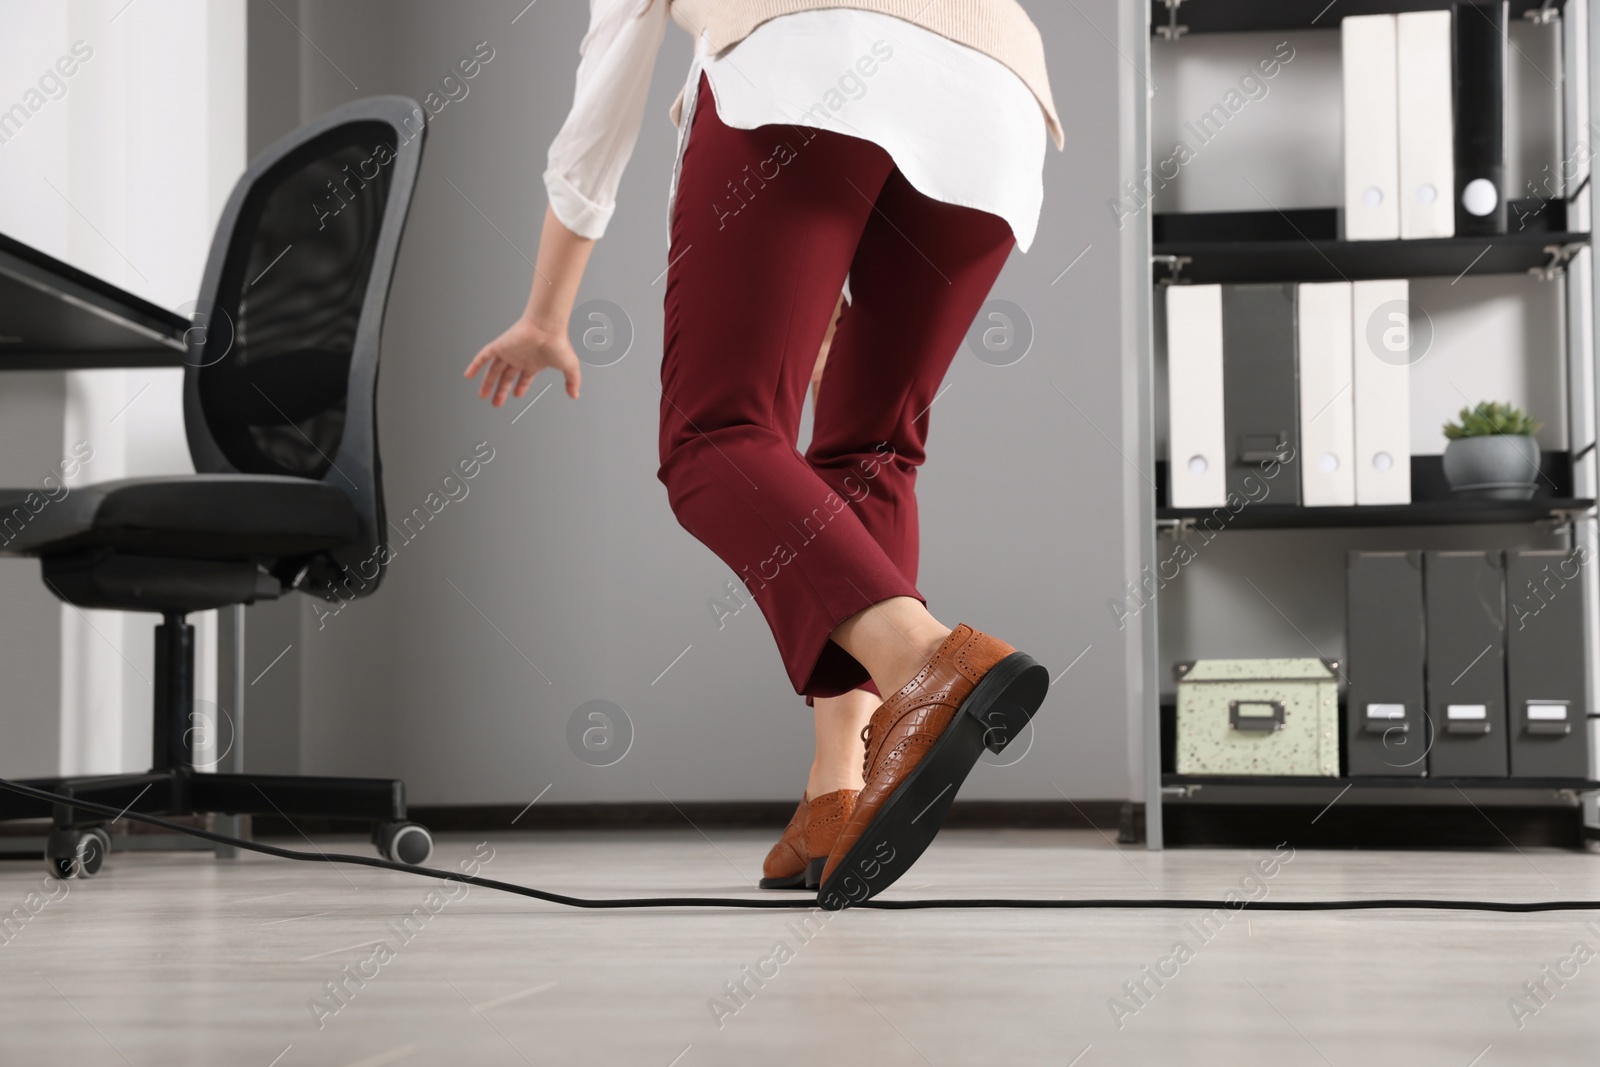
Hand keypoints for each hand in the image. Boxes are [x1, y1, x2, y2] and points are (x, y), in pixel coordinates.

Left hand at [464, 315, 582, 405]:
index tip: (516, 395)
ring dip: (488, 383)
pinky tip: (468, 375)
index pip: (523, 378)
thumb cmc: (557, 343)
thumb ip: (572, 382)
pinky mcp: (499, 346)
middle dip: (501, 391)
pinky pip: (483, 357)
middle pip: (506, 378)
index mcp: (533, 363)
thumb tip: (575, 394)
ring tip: (483, 395)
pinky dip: (475, 366)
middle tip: (496, 403)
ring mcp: (508, 353)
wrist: (546, 328)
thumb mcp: (569, 367)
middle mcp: (519, 358)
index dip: (519, 388)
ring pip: (494, 370)